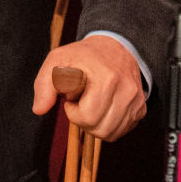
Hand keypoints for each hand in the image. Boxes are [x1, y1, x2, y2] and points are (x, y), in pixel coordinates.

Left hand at [31, 35, 145, 141]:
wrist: (115, 47)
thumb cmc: (83, 56)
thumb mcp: (57, 60)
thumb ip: (44, 84)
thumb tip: (39, 110)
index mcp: (106, 78)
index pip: (87, 116)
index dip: (73, 111)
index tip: (72, 97)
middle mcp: (126, 90)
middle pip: (99, 128)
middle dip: (83, 120)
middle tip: (82, 101)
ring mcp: (136, 100)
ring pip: (110, 134)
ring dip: (95, 125)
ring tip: (92, 104)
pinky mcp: (141, 108)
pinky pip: (120, 132)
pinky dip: (108, 125)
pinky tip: (103, 109)